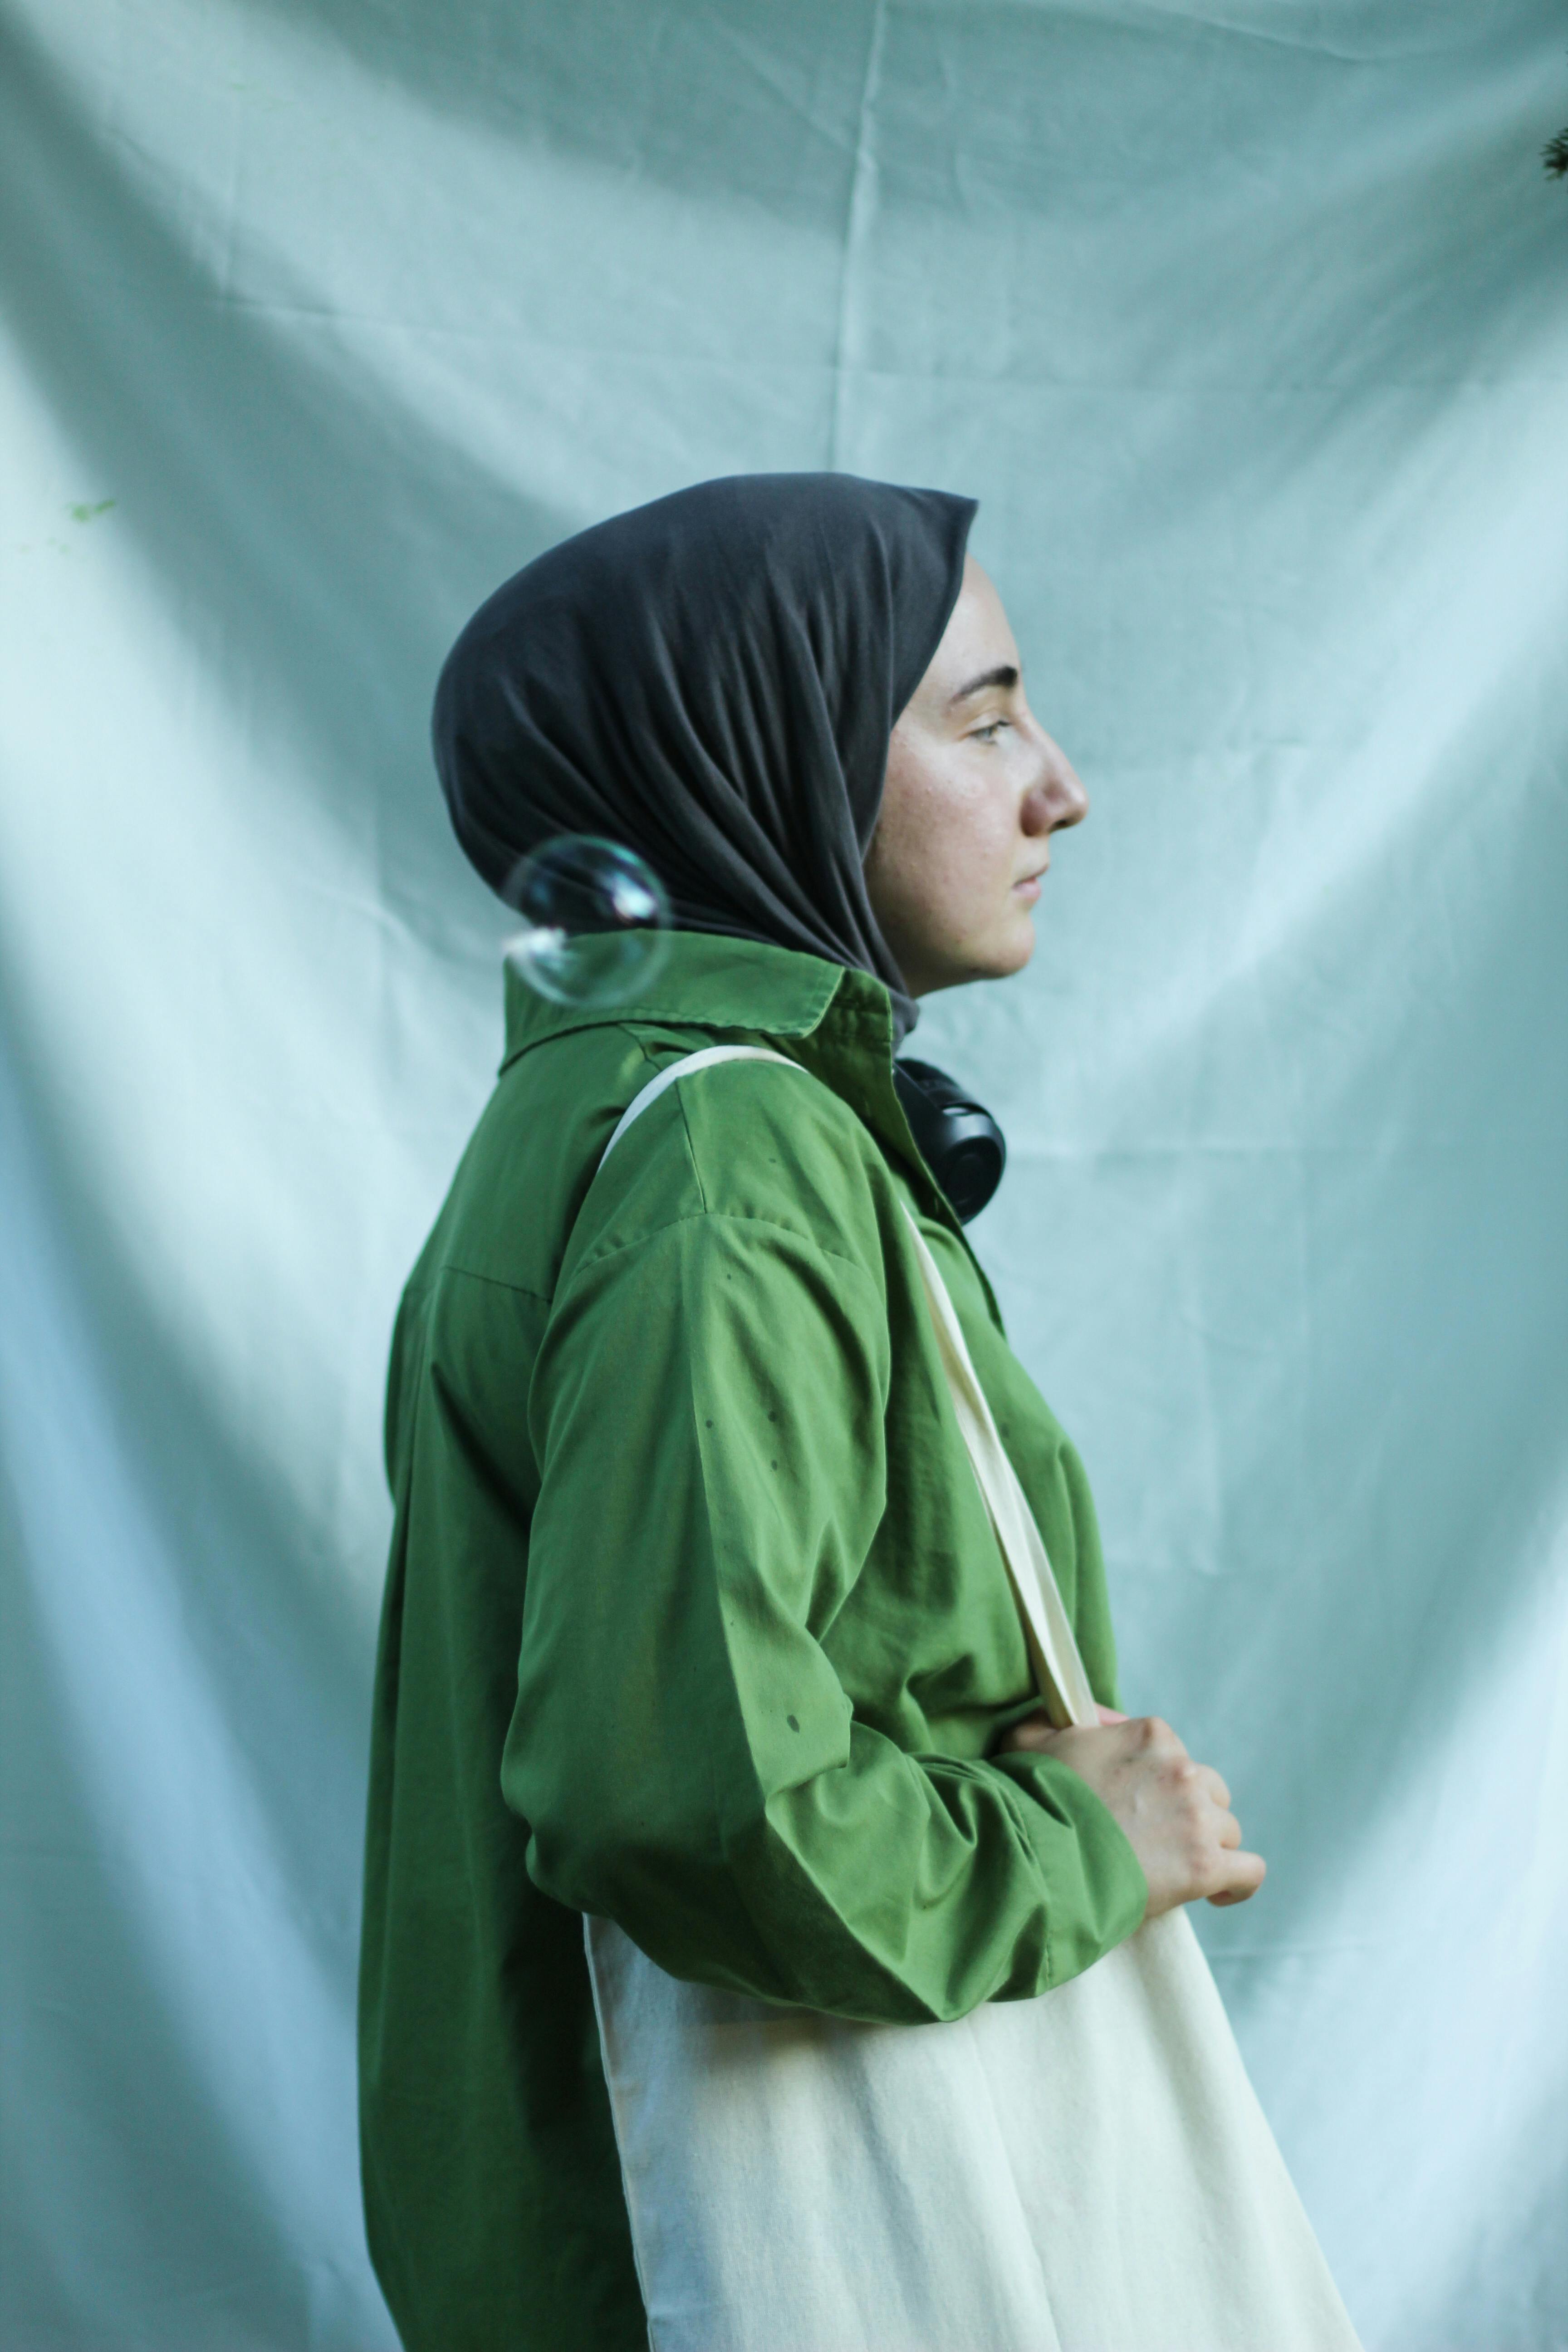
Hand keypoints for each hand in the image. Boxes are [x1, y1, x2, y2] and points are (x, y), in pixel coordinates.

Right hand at [1000, 1707, 1265, 1918]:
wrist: (1038, 1857)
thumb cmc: (1032, 1800)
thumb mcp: (1031, 1737)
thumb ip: (1059, 1716)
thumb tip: (1093, 1720)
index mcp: (1151, 1736)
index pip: (1174, 1755)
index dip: (1157, 1784)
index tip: (1138, 1806)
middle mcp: (1182, 1769)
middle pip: (1208, 1791)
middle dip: (1187, 1813)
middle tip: (1154, 1840)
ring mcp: (1197, 1817)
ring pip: (1226, 1830)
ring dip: (1205, 1847)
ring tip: (1173, 1869)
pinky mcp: (1206, 1865)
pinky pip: (1249, 1871)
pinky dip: (1238, 1884)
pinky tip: (1217, 1894)